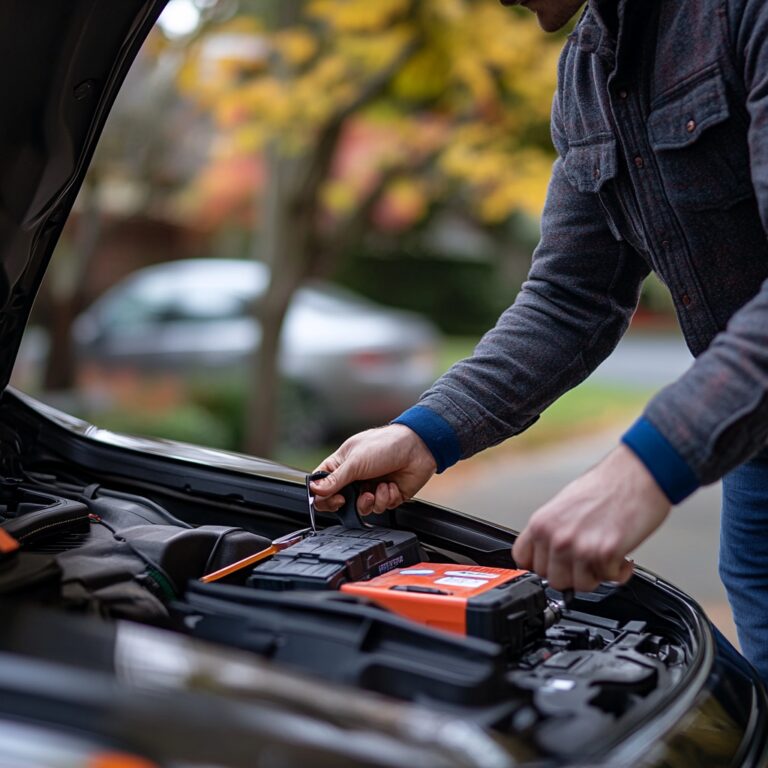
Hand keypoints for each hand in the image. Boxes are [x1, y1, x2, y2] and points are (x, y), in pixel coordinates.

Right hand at [311, 424, 436, 514]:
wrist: (417, 448)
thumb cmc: (385, 445)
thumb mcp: (355, 461)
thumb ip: (335, 479)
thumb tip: (315, 490)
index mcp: (342, 465)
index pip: (322, 485)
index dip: (322, 496)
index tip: (332, 498)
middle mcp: (355, 477)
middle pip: (340, 501)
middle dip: (347, 503)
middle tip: (349, 499)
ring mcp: (371, 487)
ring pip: (361, 508)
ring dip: (370, 501)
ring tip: (377, 488)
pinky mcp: (387, 495)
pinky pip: (380, 507)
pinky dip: (385, 498)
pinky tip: (390, 485)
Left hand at [512, 444, 671, 591]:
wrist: (635, 474)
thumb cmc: (605, 484)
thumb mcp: (563, 505)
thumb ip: (552, 531)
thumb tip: (549, 553)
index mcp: (541, 522)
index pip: (523, 560)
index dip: (541, 566)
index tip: (553, 566)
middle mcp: (556, 537)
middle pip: (553, 579)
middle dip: (572, 573)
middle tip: (587, 560)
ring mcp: (580, 547)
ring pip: (580, 585)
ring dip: (596, 575)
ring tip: (604, 556)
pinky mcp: (606, 554)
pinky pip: (609, 580)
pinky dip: (618, 572)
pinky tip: (621, 555)